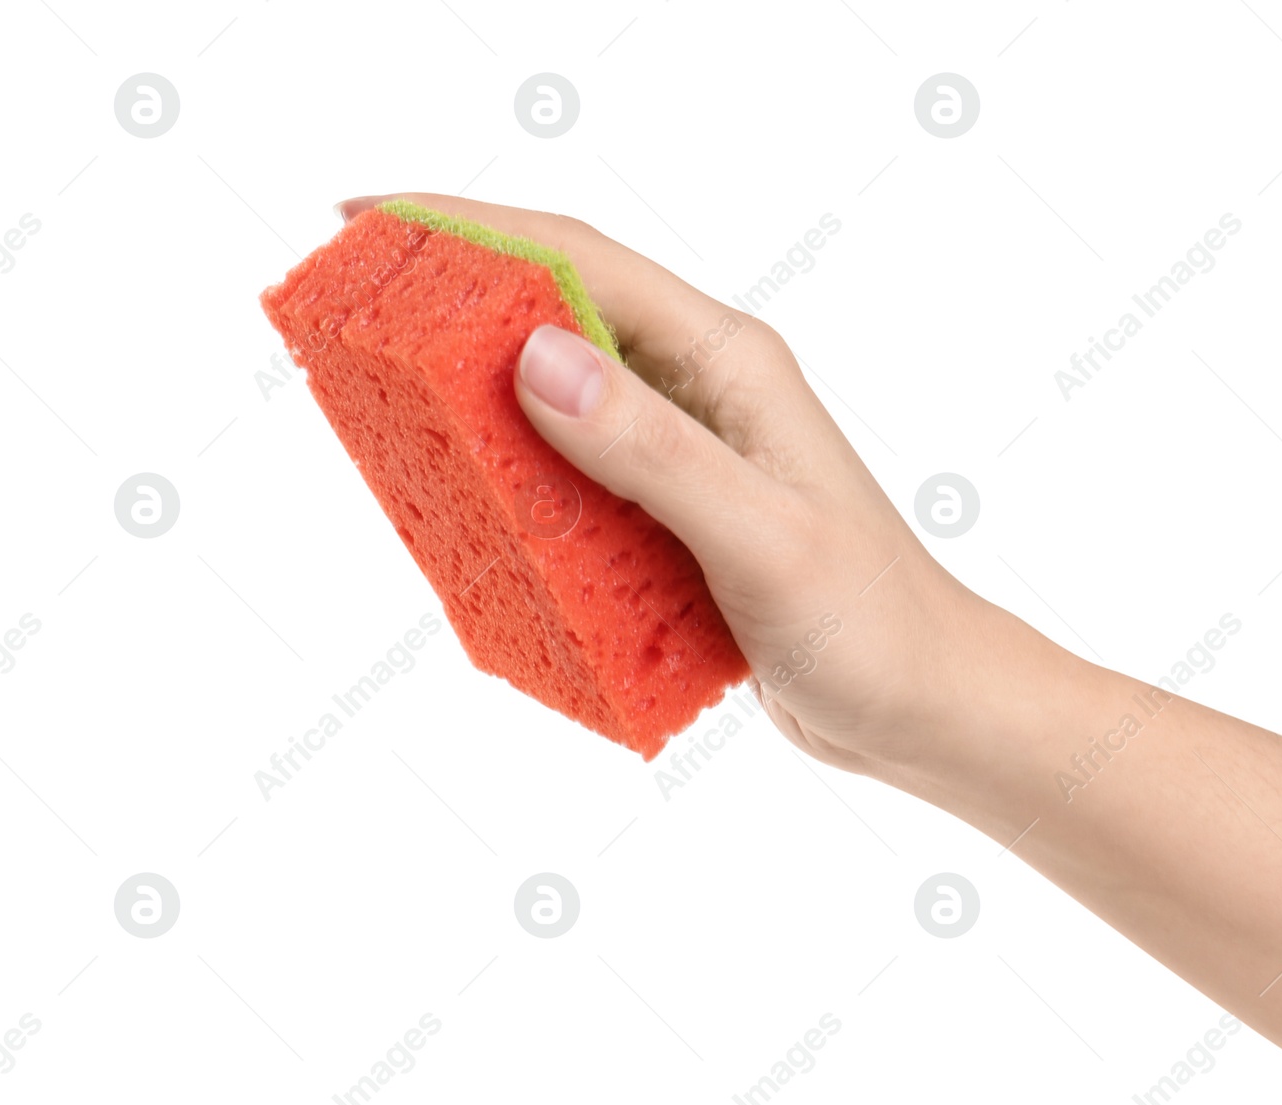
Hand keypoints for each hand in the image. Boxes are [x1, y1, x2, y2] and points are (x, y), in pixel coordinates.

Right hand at [339, 193, 1007, 783]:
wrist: (922, 706)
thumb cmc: (870, 624)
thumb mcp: (760, 538)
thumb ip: (654, 452)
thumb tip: (532, 359)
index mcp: (728, 364)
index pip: (581, 262)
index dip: (468, 230)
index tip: (367, 221)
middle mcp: (702, 393)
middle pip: (557, 317)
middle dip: (457, 305)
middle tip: (358, 316)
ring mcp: (687, 456)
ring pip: (559, 400)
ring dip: (479, 397)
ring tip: (391, 405)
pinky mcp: (673, 520)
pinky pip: (576, 478)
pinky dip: (518, 480)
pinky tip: (473, 502)